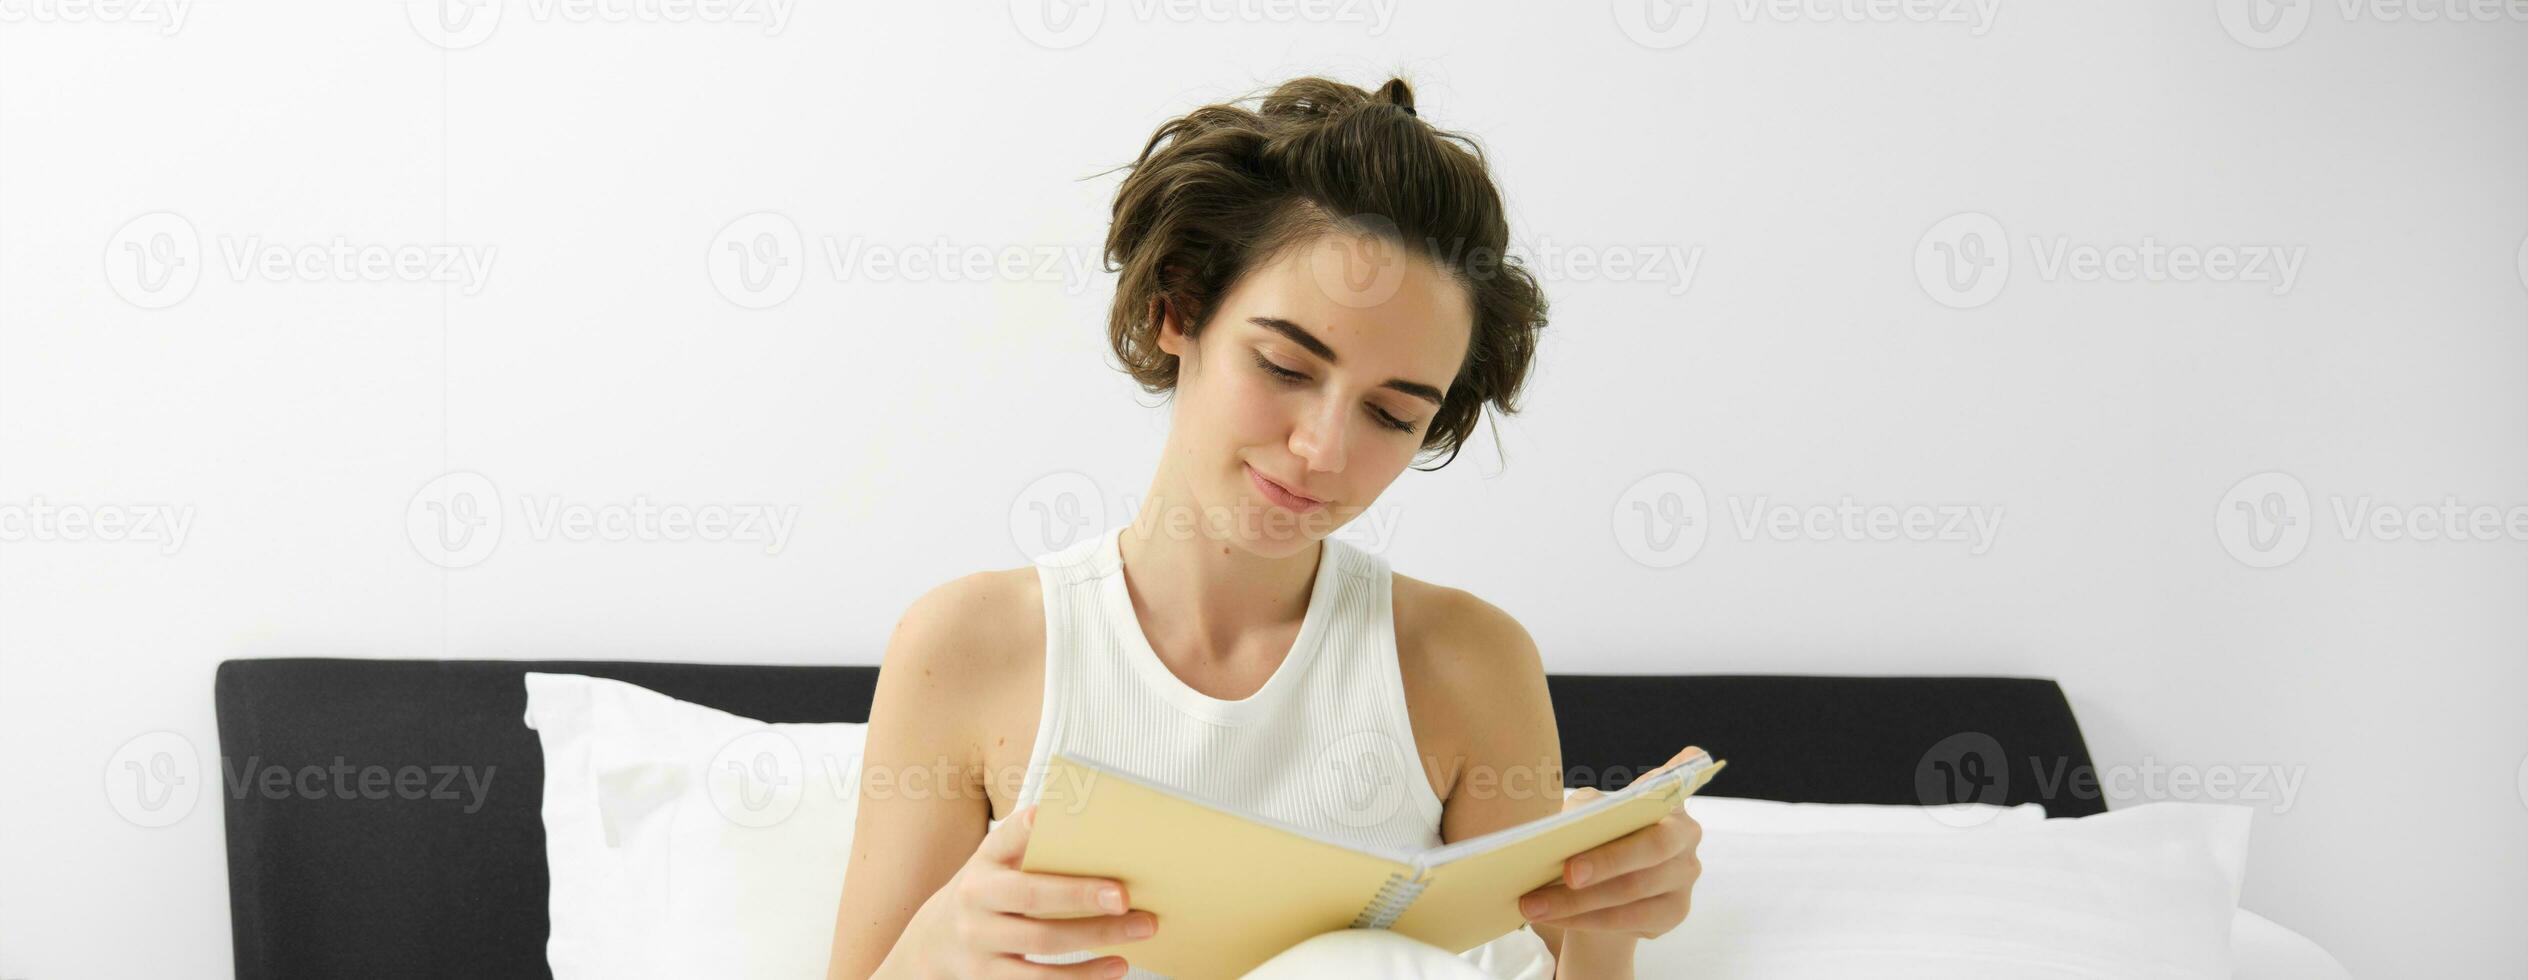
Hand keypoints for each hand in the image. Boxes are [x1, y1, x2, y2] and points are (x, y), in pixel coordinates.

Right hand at [893, 805, 1153, 978]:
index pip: (1004, 840)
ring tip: (1139, 930)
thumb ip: (1028, 845)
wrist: (935, 943)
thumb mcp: (994, 864)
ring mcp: (979, 945)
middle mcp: (976, 903)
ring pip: (1042, 944)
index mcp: (983, 866)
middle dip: (1081, 895)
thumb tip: (1082, 825)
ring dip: (1095, 938)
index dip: (1024, 829)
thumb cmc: (986, 894)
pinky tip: (1114, 967)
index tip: (1046, 816)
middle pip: (1032, 897)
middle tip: (1126, 896)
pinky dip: (1082, 977)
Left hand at [1515, 746, 1706, 939]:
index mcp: (1668, 798)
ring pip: (1633, 890)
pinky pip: (1628, 919)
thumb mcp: (1587, 816)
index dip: (1679, 771)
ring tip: (1534, 903)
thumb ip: (1585, 811)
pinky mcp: (1674, 911)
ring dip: (1579, 900)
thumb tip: (1569, 828)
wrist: (1601, 892)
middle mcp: (1686, 835)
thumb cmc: (1595, 840)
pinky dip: (1584, 920)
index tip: (1668, 770)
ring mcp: (1685, 875)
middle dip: (1609, 861)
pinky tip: (1552, 917)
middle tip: (1567, 873)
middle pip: (1653, 847)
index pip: (1681, 775)